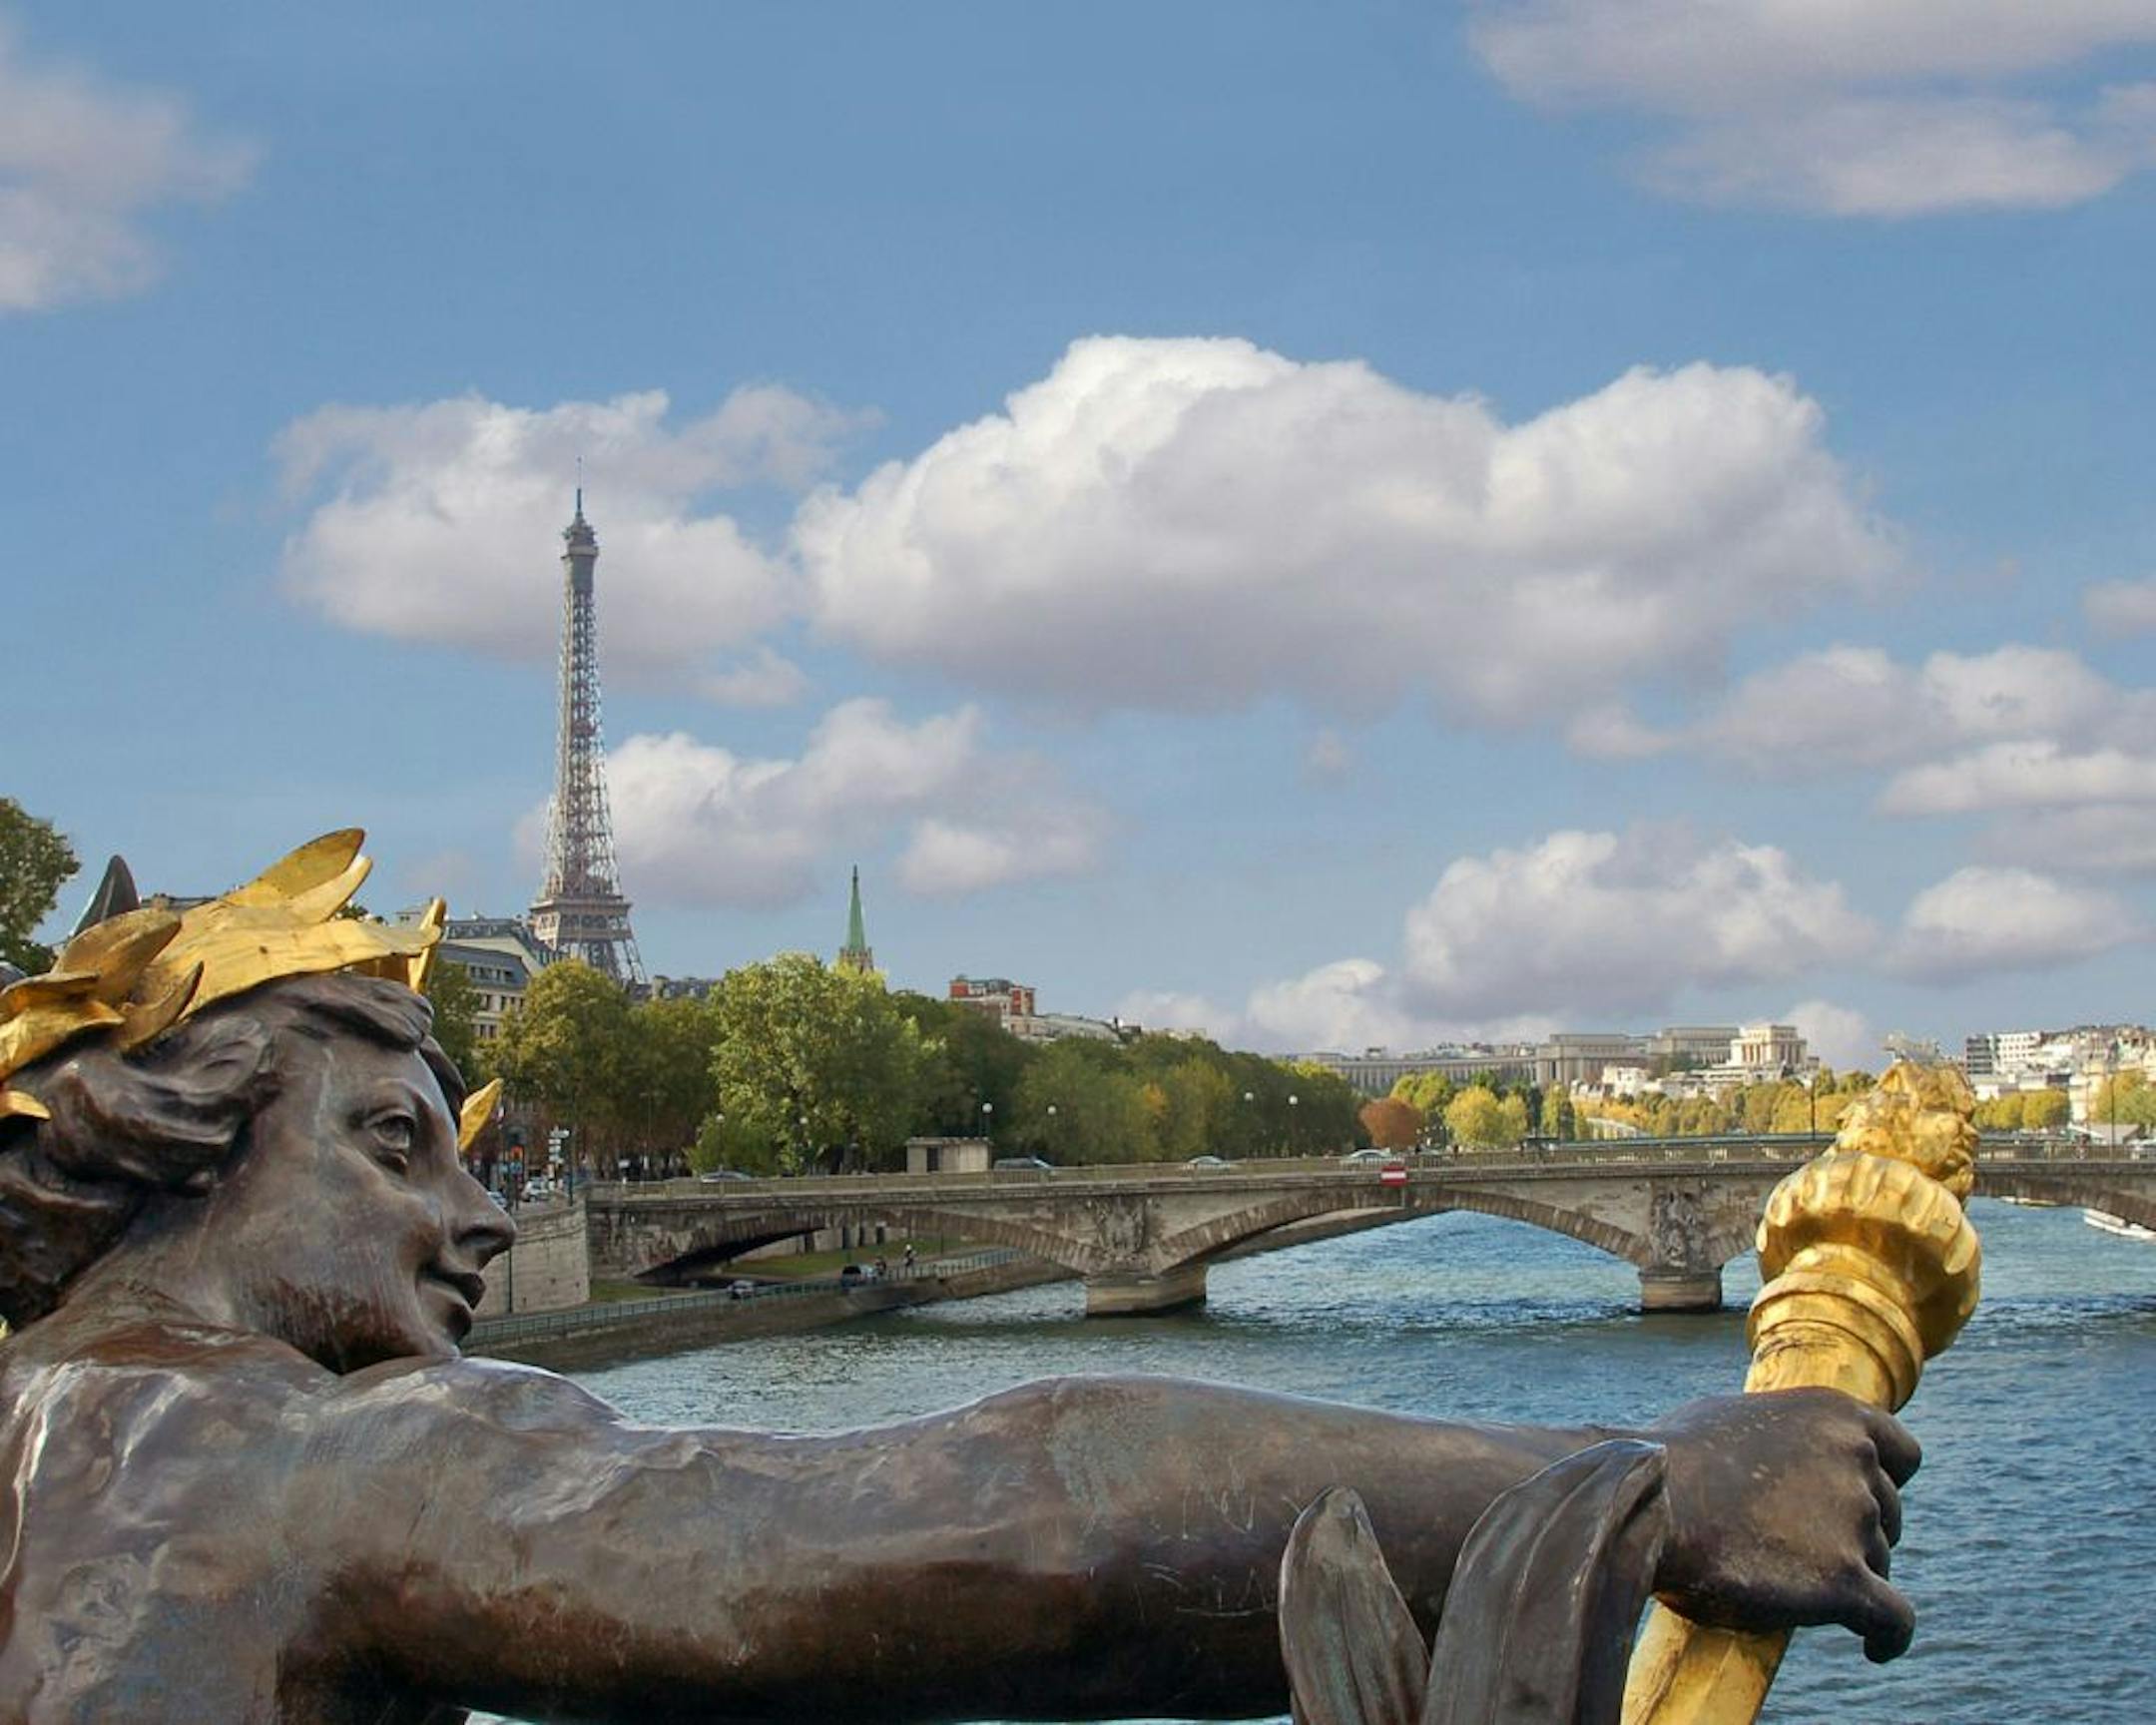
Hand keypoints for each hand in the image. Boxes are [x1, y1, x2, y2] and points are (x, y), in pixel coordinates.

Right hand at [1646, 1387, 1920, 1662]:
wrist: (1644, 1501)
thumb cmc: (1668, 1458)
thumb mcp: (1731, 1418)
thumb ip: (1778, 1434)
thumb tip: (1779, 1450)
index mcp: (1834, 1414)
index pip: (1903, 1454)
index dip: (1887, 1483)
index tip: (1868, 1504)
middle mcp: (1857, 1459)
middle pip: (1889, 1514)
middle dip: (1858, 1532)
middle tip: (1809, 1551)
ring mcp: (1856, 1519)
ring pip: (1880, 1563)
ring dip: (1850, 1577)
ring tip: (1797, 1589)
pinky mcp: (1847, 1580)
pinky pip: (1895, 1619)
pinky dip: (1889, 1636)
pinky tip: (1874, 1648)